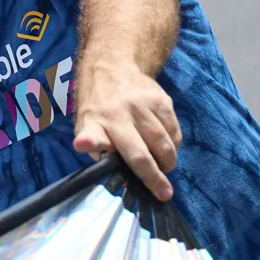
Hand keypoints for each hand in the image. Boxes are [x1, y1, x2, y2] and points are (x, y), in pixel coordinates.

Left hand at [73, 61, 180, 200]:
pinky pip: (174, 131)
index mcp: (97, 120)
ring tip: (164, 168)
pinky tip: (167, 148)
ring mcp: (144, 105)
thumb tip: (104, 164)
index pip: (94, 137)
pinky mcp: (163, 100)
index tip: (85, 146)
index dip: (90, 142)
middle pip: (142, 152)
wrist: (113, 66)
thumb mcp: (86, 123)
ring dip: (167, 162)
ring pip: (165, 144)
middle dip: (155, 177)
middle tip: (164, 193)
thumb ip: (94, 144)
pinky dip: (174, 145)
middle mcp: (120, 112)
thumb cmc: (98, 105)